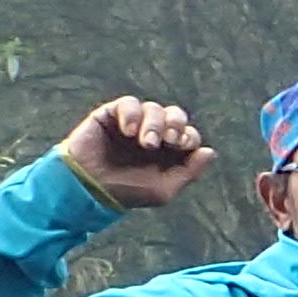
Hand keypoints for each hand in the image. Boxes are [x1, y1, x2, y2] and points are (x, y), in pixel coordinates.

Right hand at [58, 95, 214, 210]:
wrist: (88, 189)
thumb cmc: (125, 192)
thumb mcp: (163, 189)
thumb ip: (189, 171)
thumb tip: (209, 151)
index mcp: (167, 152)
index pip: (187, 134)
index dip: (189, 135)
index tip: (181, 145)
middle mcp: (152, 135)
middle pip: (174, 115)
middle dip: (176, 124)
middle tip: (170, 140)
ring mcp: (132, 124)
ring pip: (154, 108)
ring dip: (154, 123)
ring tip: (146, 142)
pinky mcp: (111, 116)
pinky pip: (129, 104)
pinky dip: (133, 114)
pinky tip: (129, 130)